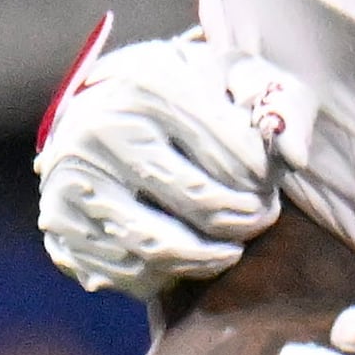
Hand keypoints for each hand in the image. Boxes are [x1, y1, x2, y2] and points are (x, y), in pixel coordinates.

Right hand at [37, 28, 301, 300]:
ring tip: (230, 240)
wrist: (108, 111)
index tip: (268, 175)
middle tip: (260, 213)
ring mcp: (72, 181)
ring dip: (215, 255)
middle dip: (250, 218)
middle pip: (208, 207)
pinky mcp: (61, 226)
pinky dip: (170, 273)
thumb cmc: (190, 97)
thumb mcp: (241, 79)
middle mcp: (99, 129)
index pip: (242, 161)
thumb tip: (293, 156)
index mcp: (148, 85)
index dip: (269, 179)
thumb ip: (282, 104)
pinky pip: (136, 275)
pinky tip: (181, 244)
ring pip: (168, 250)